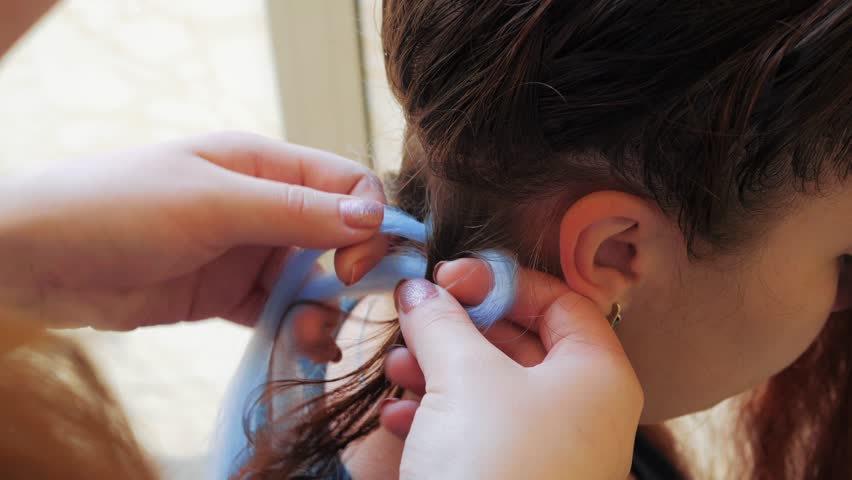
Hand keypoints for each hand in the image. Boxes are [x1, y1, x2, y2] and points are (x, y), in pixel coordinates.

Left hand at [0, 132, 387, 329]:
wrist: (35, 260)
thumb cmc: (117, 208)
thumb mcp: (212, 203)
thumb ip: (294, 211)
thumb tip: (373, 216)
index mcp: (264, 165)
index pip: (346, 185)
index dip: (368, 221)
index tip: (357, 265)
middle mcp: (264, 206)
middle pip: (338, 235)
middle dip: (351, 271)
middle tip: (338, 302)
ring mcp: (246, 253)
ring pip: (313, 280)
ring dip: (325, 309)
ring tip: (313, 338)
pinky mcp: (227, 295)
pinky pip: (279, 312)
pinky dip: (297, 330)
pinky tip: (303, 348)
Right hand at [381, 260, 642, 479]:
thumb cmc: (495, 468)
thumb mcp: (464, 378)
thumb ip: (442, 321)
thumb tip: (419, 289)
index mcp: (595, 373)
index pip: (560, 299)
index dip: (504, 280)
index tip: (450, 277)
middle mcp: (582, 410)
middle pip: (522, 340)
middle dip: (461, 326)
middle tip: (418, 315)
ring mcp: (550, 449)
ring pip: (493, 387)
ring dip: (441, 368)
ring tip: (399, 364)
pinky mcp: (514, 478)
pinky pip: (480, 430)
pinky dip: (440, 415)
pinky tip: (400, 416)